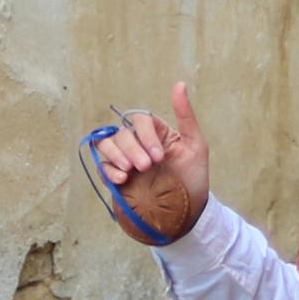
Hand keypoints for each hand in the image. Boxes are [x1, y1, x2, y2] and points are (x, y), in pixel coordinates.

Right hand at [94, 83, 213, 229]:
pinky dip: (108, 170)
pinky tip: (122, 179)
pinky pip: (103, 167)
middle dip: (133, 148)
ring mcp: (126, 162)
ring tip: (130, 171)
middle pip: (123, 133)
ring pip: (107, 146)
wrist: (188, 215)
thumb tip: (179, 84)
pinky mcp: (116, 180)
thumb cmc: (193, 179)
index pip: (141, 121)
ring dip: (117, 155)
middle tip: (147, 167)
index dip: (146, 136)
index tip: (159, 156)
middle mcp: (138, 145)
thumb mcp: (195, 146)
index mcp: (156, 134)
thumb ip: (186, 116)